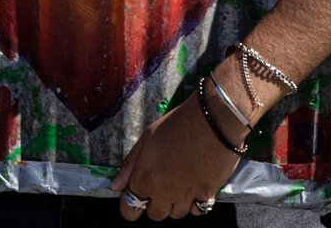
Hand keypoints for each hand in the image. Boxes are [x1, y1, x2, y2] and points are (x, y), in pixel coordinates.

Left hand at [113, 90, 242, 219]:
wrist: (214, 116)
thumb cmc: (180, 122)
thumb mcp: (148, 136)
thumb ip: (130, 164)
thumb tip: (116, 186)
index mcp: (145, 178)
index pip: (129, 211)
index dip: (131, 203)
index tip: (138, 193)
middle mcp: (163, 192)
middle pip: (154, 215)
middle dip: (155, 202)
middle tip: (164, 181)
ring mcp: (186, 195)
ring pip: (176, 214)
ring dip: (176, 202)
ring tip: (182, 180)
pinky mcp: (206, 194)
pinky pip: (197, 210)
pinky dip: (196, 202)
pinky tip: (197, 185)